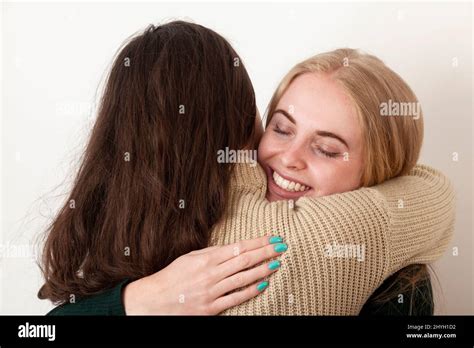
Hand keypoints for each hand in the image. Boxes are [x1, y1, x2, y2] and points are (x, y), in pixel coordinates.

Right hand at [123, 235, 286, 314]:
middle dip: (266, 252)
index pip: (239, 247)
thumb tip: (234, 249)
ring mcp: (212, 291)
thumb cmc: (173, 276)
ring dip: (263, 270)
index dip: (258, 242)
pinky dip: (250, 290)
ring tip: (277, 263)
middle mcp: (211, 273)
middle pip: (245, 260)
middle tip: (282, 247)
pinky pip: (235, 298)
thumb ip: (212, 254)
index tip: (273, 238)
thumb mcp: (190, 258)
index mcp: (206, 258)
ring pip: (243, 278)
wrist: (155, 300)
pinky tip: (263, 284)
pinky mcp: (211, 308)